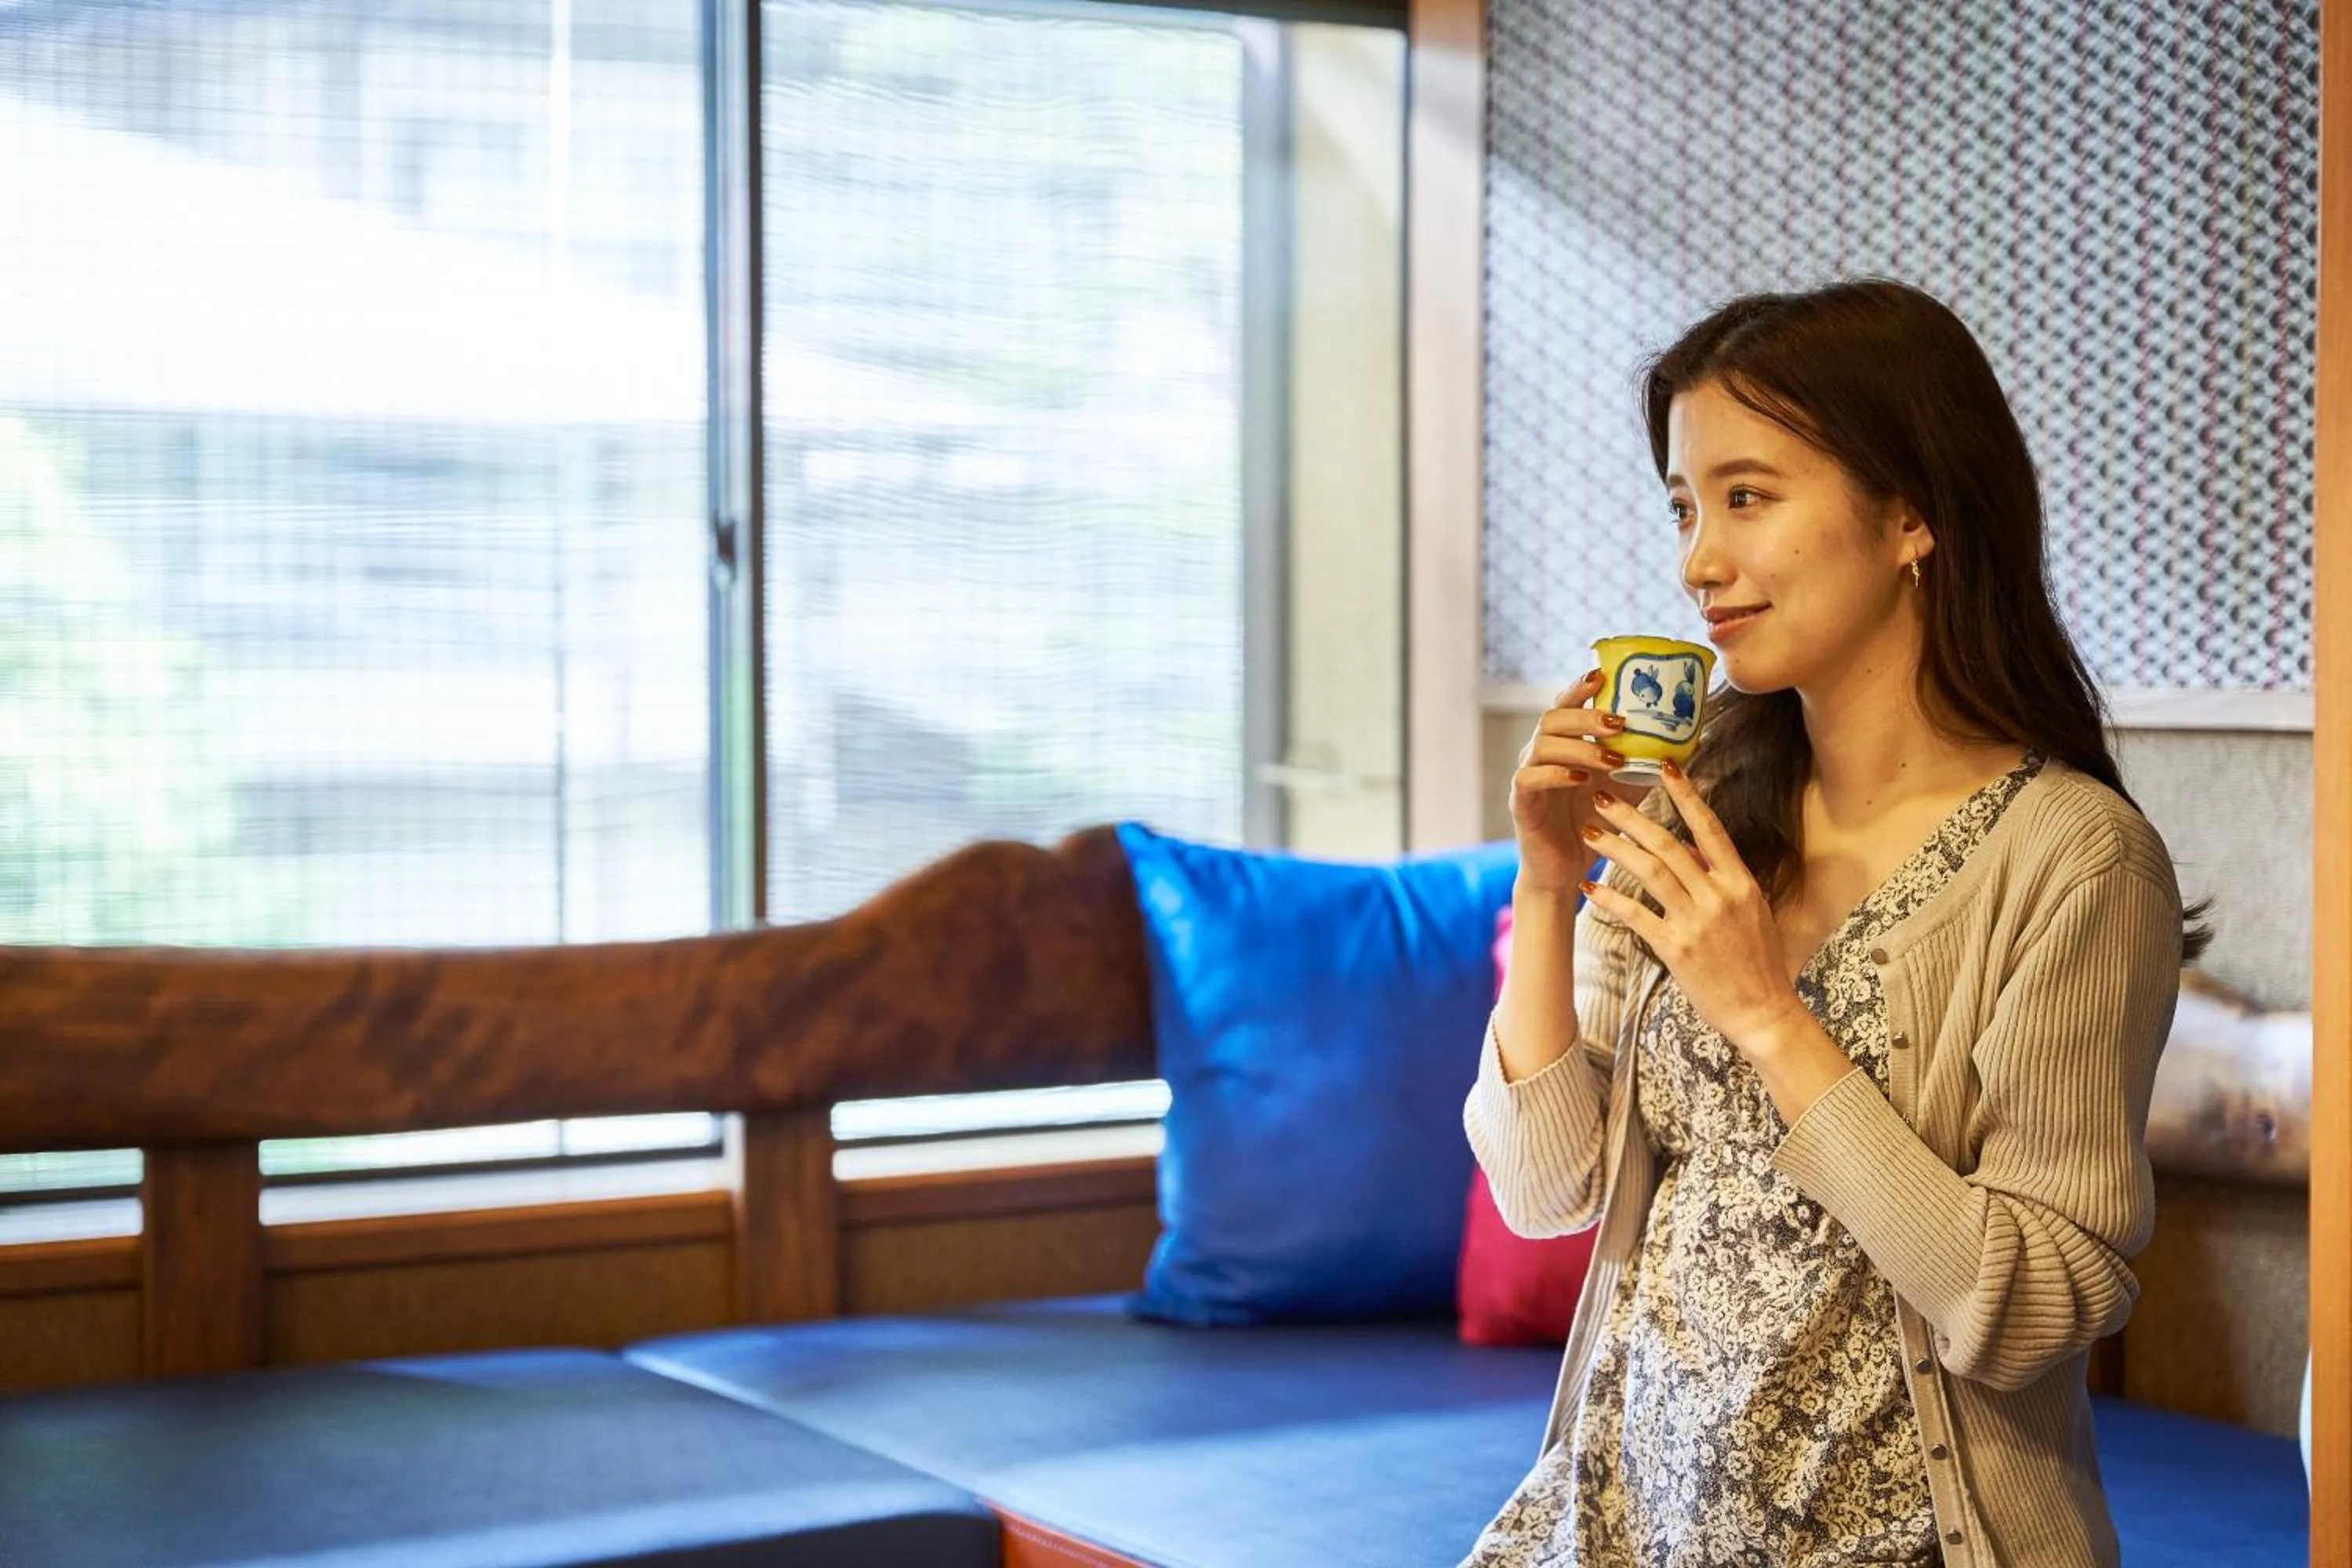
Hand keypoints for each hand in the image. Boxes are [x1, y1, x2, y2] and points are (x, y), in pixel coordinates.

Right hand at [1507, 668, 1654, 894]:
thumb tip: (1688, 742)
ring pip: (1542, 745)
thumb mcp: (1627, 789)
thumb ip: (1646, 764)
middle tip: (1620, 722)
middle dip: (1587, 716)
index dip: (1580, 687)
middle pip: (1552, 718)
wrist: (1565, 870)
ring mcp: (1527, 776)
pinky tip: (1581, 780)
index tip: (1603, 674)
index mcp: (1563, 745)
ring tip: (1612, 758)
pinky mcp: (1520, 803)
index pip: (1565, 705)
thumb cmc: (1595, 825)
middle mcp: (1540, 754)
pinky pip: (1529, 778)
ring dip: (1579, 747)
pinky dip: (1556, 775)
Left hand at [1574, 761, 1799, 1050]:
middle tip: (1601, 798)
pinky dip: (1610, 900)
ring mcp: (1698, 922)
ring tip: (1588, 832)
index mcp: (1740, 882)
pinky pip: (1636, 916)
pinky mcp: (1677, 949)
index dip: (1685, 795)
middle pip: (1668, 845)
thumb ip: (1718, 878)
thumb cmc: (1758, 962)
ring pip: (1649, 872)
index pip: (1709, 827)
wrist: (1764, 1011)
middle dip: (1631, 818)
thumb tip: (1690, 848)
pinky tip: (1588, 887)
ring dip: (1615, 849)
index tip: (1664, 767)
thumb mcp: (1749, 910)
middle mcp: (1719, 896)